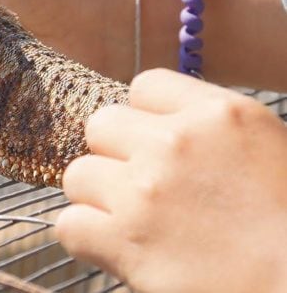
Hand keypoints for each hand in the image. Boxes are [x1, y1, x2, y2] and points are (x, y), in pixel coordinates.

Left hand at [57, 68, 286, 292]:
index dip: (145, 118)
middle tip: (141, 186)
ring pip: (77, 175)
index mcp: (219, 114)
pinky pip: (69, 225)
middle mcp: (175, 142)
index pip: (144, 87)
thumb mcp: (267, 148)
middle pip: (100, 125)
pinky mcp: (124, 241)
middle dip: (115, 154)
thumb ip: (209, 127)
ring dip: (97, 198)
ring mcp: (144, 191)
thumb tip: (159, 121)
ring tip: (130, 221)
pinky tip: (114, 249)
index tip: (158, 146)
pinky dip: (86, 239)